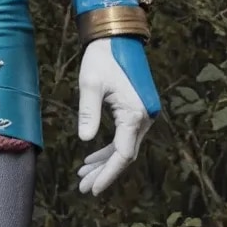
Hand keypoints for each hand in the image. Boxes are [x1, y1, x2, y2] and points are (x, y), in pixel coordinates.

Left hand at [76, 37, 154, 195]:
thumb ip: (88, 112)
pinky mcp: (136, 112)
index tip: (93, 189)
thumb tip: (85, 141)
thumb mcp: (90, 84)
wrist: (116, 38)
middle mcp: (144, 117)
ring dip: (105, 163)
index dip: (108, 174)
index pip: (123, 154)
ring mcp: (142, 115)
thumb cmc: (102, 58)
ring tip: (82, 176)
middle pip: (124, 155)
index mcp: (135, 113)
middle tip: (82, 188)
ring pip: (124, 148)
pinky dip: (108, 149)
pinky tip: (90, 158)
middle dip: (104, 173)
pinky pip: (124, 138)